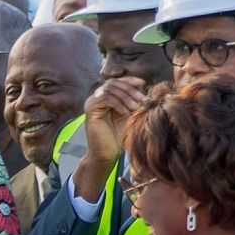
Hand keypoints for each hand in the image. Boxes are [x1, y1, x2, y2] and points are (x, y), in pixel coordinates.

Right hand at [74, 79, 148, 201]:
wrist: (107, 154)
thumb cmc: (119, 137)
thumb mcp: (130, 116)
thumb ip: (134, 102)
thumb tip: (144, 88)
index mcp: (105, 97)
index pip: (116, 82)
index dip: (129, 81)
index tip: (142, 84)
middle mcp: (96, 98)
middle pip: (113, 82)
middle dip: (129, 89)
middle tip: (142, 99)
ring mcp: (91, 102)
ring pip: (109, 89)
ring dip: (125, 96)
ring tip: (135, 108)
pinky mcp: (90, 109)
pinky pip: (105, 98)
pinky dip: (117, 103)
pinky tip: (125, 112)